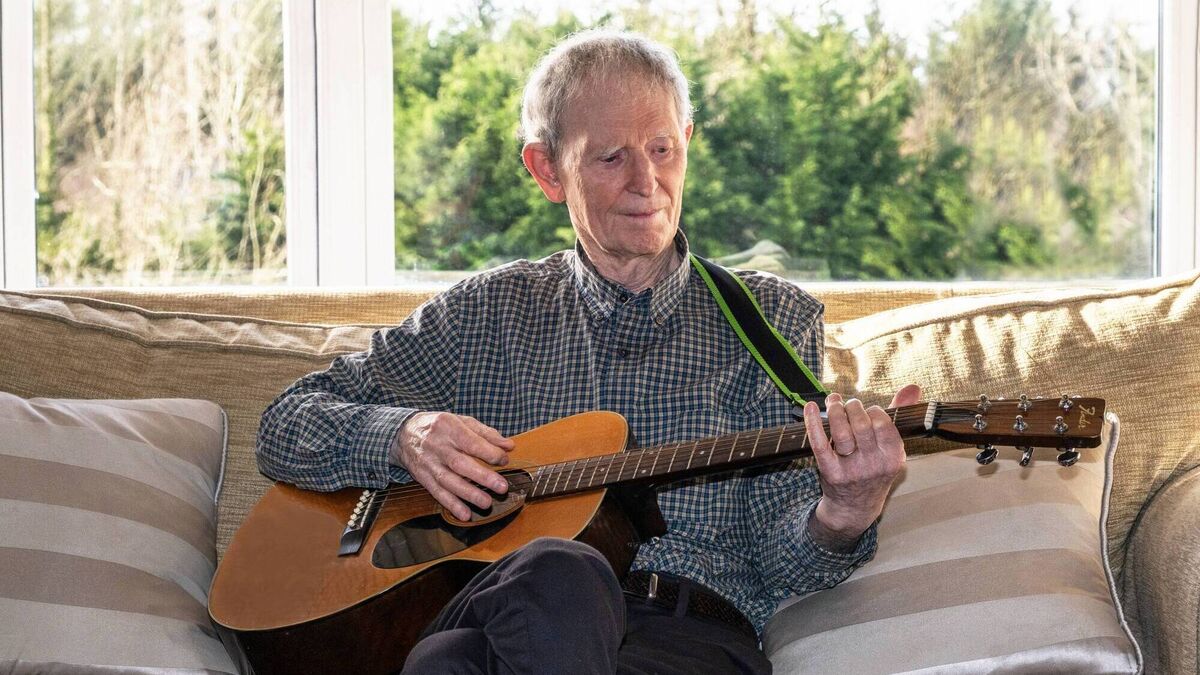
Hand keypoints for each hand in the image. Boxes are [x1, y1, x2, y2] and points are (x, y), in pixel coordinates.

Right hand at [390, 412, 514, 520]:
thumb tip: (509, 446)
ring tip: (487, 503)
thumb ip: (486, 433)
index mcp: (449, 427)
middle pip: (460, 463)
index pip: (471, 442)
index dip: (490, 453)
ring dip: (468, 494)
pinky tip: (465, 514)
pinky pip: (437, 493)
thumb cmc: (440, 427)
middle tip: (502, 487)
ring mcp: (429, 463)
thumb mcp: (461, 421)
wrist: (405, 433)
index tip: (504, 460)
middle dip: (482, 477)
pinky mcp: (423, 478)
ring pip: (448, 481)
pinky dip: (451, 505)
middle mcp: (437, 446)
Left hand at [802, 385, 921, 551]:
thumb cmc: (874, 470)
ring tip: (832, 403)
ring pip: (841, 432)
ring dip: (834, 411)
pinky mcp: (831, 473)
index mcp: (893, 457)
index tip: (866, 411)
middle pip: (861, 425)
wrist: (855, 508)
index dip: (872, 411)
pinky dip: (813, 423)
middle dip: (852, 407)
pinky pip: (820, 444)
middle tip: (847, 404)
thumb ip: (898, 416)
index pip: (883, 423)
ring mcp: (852, 470)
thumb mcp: (891, 449)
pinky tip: (809, 408)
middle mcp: (874, 465)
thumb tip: (913, 387)